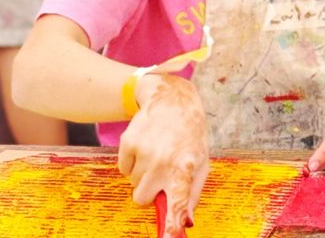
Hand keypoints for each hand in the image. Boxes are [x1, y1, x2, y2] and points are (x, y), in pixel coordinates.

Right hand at [117, 75, 209, 236]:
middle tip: (161, 172)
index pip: (179, 199)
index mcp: (187, 165)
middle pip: (142, 199)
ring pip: (133, 184)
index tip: (170, 236)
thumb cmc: (190, 136)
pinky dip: (132, 163)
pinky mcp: (128, 143)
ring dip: (142, 175)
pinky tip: (146, 146)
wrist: (171, 100)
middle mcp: (165, 160)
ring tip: (157, 153)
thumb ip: (193, 193)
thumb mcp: (202, 161)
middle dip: (149, 191)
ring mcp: (145, 151)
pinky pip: (123, 169)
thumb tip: (187, 223)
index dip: (173, 220)